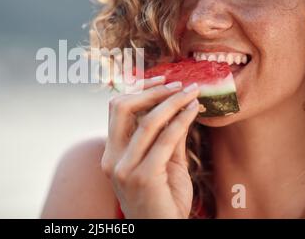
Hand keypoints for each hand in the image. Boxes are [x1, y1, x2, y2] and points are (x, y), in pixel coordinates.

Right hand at [101, 76, 199, 218]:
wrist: (163, 232)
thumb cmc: (164, 201)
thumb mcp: (163, 163)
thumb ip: (166, 136)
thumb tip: (177, 106)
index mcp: (111, 153)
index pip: (117, 110)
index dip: (139, 90)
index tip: (162, 80)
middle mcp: (112, 159)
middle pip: (121, 108)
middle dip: (151, 91)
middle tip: (177, 84)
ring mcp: (124, 169)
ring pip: (146, 121)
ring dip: (172, 102)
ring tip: (191, 93)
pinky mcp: (143, 177)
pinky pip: (165, 140)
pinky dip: (181, 120)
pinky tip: (193, 110)